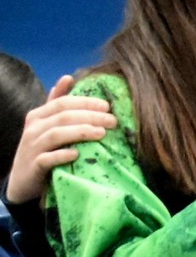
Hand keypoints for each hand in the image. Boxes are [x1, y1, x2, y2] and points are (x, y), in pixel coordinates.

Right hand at [7, 76, 117, 201]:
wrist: (23, 179)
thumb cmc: (41, 148)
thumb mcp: (46, 124)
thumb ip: (57, 102)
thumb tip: (68, 77)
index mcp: (38, 116)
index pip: (63, 103)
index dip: (85, 102)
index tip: (107, 106)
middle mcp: (33, 129)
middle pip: (63, 117)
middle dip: (90, 116)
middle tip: (112, 120)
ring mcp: (32, 147)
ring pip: (56, 135)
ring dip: (81, 132)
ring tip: (102, 133)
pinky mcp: (34, 166)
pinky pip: (48, 159)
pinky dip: (63, 155)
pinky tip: (77, 154)